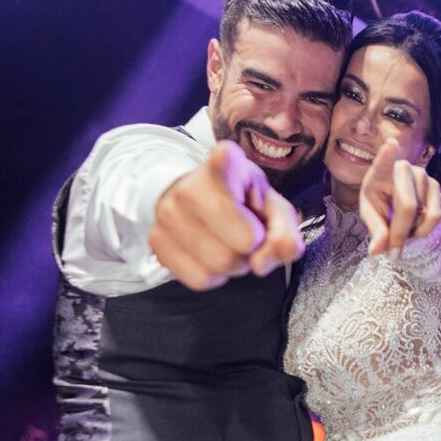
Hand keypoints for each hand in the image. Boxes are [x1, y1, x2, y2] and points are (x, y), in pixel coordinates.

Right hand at [149, 141, 303, 290]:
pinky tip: (211, 256)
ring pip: (220, 264)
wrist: (193, 198)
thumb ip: (284, 234)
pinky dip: (214, 276)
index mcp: (224, 163)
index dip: (235, 174)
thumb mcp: (272, 207)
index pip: (225, 161)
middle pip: (243, 241)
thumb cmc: (241, 201)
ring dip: (234, 265)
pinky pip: (199, 279)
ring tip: (229, 245)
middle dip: (254, 248)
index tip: (233, 170)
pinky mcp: (156, 241)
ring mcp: (167, 213)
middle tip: (248, 236)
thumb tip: (260, 264)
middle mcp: (189, 186)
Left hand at [358, 140, 440, 259]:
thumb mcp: (371, 215)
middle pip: (407, 207)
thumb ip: (375, 231)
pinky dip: (423, 230)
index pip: (383, 161)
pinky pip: (434, 216)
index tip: (391, 144)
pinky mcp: (435, 185)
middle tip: (393, 255)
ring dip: (411, 232)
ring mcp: (422, 175)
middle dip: (400, 234)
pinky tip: (414, 228)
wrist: (397, 198)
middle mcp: (403, 168)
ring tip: (401, 232)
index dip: (388, 154)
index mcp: (380, 171)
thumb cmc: (379, 202)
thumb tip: (377, 251)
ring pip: (422, 215)